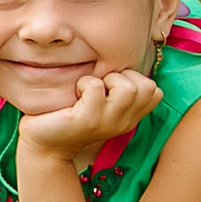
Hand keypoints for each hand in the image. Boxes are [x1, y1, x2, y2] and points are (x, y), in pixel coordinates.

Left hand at [19, 69, 162, 163]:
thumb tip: (122, 56)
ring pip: (128, 88)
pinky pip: (95, 86)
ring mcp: (108, 122)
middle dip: (124, 76)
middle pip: (148, 87)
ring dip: (106, 78)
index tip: (112, 84)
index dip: (136, 79)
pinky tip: (75, 93)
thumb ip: (116, 89)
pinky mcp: (88, 120)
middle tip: (101, 85)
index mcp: (130, 117)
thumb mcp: (101, 103)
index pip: (156, 92)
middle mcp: (124, 122)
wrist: (45, 146)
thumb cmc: (70, 115)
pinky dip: (84, 82)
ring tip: (89, 89)